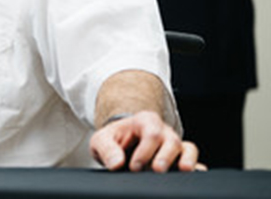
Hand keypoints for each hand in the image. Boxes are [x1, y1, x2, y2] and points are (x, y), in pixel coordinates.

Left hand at [90, 111, 205, 171]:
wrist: (119, 143)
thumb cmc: (112, 140)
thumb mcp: (101, 140)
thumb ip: (106, 149)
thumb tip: (117, 163)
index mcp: (145, 121)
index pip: (151, 134)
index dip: (144, 151)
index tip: (133, 166)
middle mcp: (163, 131)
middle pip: (172, 141)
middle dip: (165, 156)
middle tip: (156, 170)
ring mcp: (174, 145)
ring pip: (188, 149)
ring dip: (186, 161)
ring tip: (183, 171)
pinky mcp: (180, 159)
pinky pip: (194, 162)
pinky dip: (196, 169)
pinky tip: (194, 175)